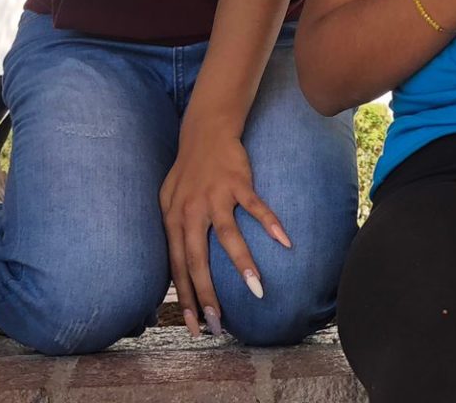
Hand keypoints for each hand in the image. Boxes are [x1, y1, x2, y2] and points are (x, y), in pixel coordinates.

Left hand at [160, 124, 290, 337]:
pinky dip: (270, 224)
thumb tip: (178, 268)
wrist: (205, 130)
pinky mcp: (238, 182)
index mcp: (173, 220)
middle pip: (197, 259)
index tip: (193, 326)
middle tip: (218, 323)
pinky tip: (285, 242)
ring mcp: (215, 196)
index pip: (177, 266)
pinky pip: (256, 207)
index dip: (184, 297)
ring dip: (243, 264)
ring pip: (228, 236)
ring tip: (257, 290)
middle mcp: (190, 211)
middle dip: (207, 294)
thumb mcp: (170, 201)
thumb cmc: (188, 171)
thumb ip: (175, 232)